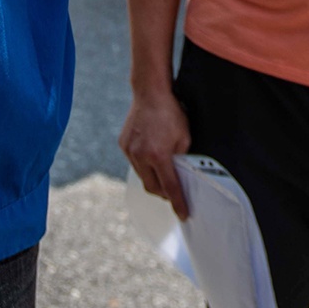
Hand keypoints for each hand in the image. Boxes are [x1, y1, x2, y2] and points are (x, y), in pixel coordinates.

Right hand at [119, 89, 191, 219]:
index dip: (178, 203)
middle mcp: (141, 156)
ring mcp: (130, 151)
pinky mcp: (124, 145)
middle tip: (173, 192)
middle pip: (152, 188)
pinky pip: (135, 163)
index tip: (183, 215)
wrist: (150, 93)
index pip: (170, 187)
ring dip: (153, 179)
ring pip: (142, 176)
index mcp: (159, 155)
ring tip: (163, 172)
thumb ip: (182, 159)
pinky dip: (144, 165)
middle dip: (164, 193)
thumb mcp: (185, 137)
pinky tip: (151, 156)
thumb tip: (181, 174)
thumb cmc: (171, 113)